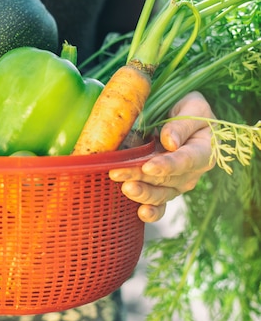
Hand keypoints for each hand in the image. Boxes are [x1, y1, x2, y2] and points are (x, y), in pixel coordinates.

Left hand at [110, 91, 215, 222]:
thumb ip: (182, 124)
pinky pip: (160, 205)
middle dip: (140, 177)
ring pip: (161, 194)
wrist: (183, 115)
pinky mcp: (164, 188)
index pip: (186, 160)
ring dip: (142, 193)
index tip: (149, 166)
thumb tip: (170, 142)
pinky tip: (141, 214)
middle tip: (117, 173)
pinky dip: (152, 212)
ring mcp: (177, 182)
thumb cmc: (189, 109)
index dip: (167, 165)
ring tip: (124, 187)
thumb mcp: (192, 106)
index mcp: (203, 150)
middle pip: (166, 179)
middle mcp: (192, 171)